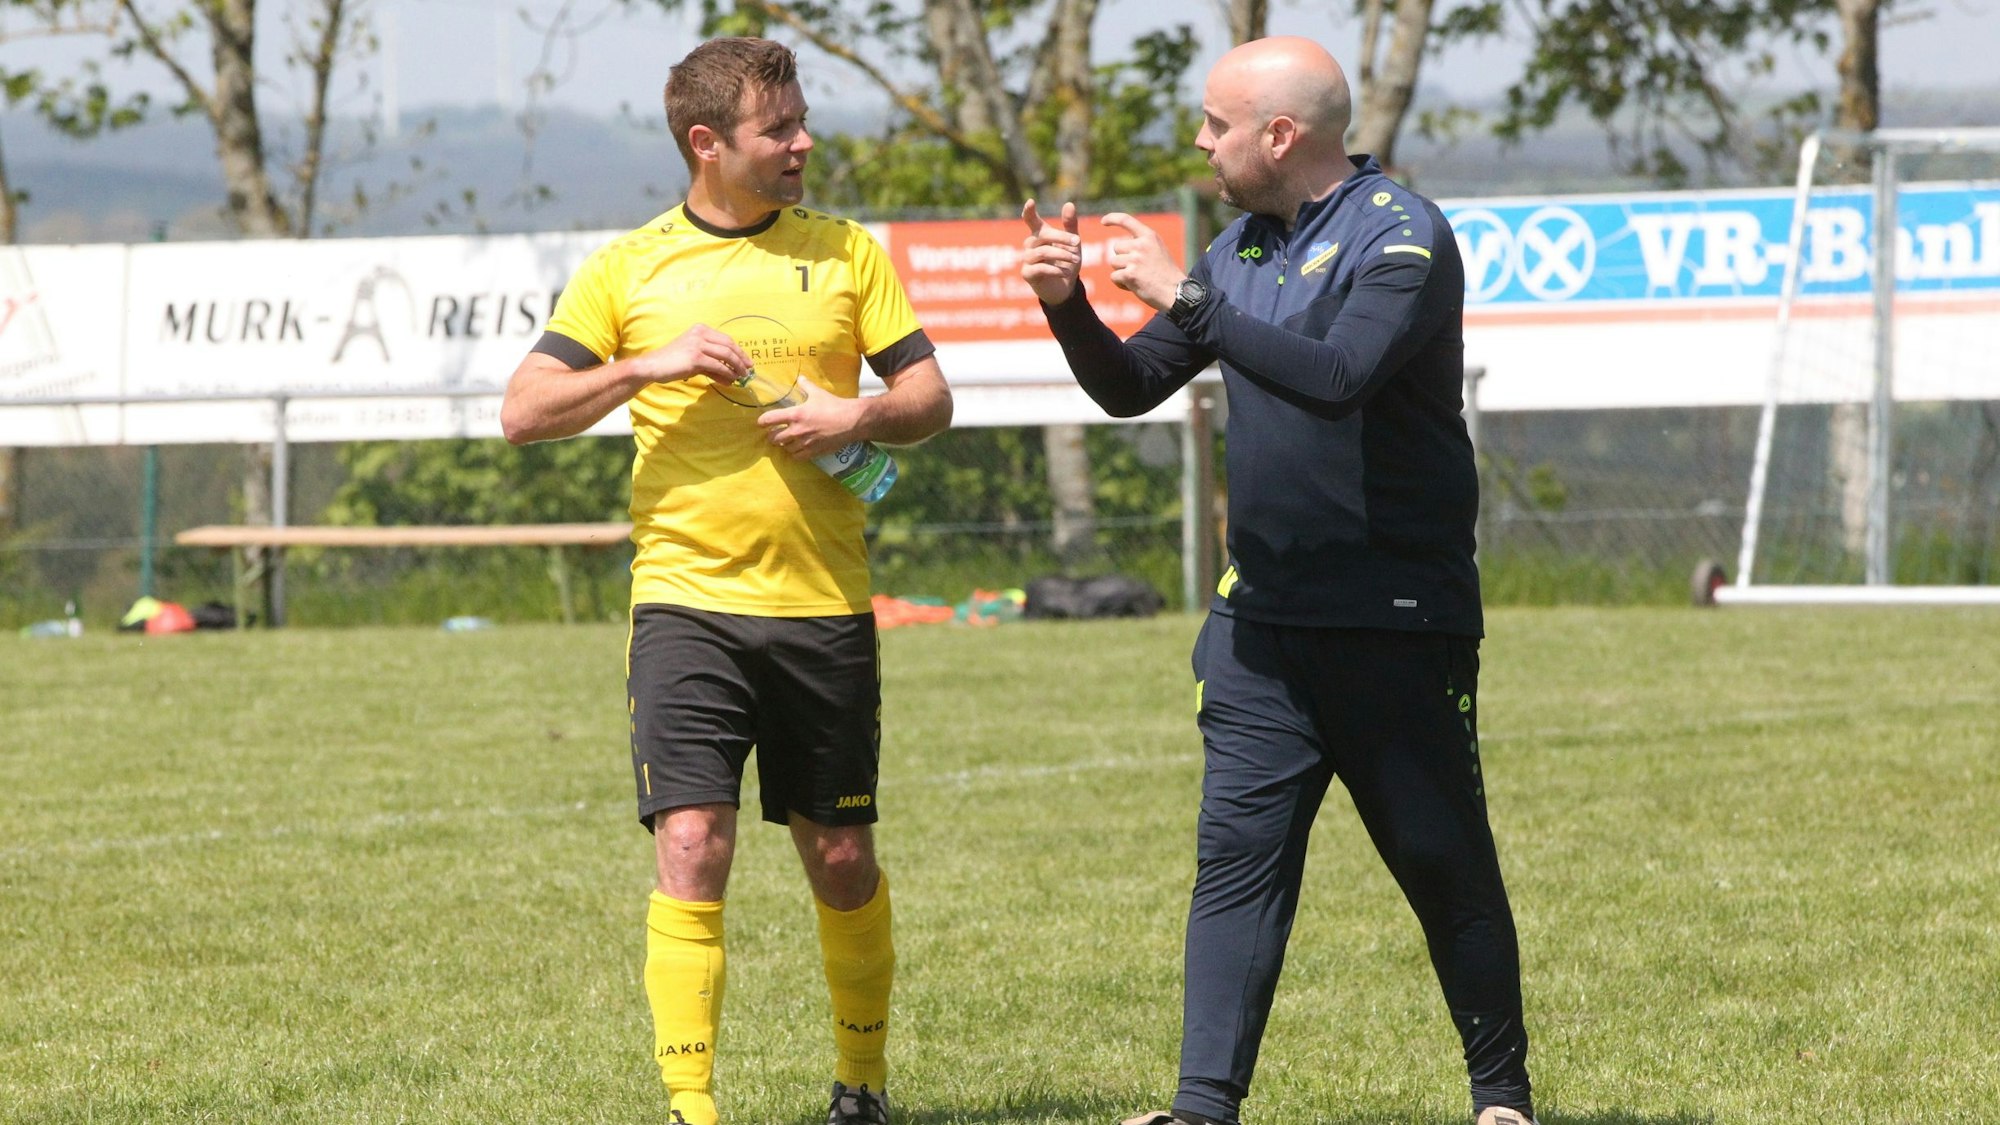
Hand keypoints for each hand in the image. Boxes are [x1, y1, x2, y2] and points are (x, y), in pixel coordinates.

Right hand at [625, 324, 751, 384]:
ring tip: (742, 377)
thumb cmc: (672, 362)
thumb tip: (730, 376)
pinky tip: (731, 380)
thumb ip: (712, 364)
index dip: (739, 351)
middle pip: (729, 345)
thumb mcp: (694, 359)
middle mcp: (700, 333)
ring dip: (737, 367)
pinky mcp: (696, 357)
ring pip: (726, 355)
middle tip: (748, 370)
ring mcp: (698, 344)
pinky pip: (718, 366)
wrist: (653, 366)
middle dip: (741, 358)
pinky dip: (727, 374)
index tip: (747, 361)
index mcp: (701, 329)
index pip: (726, 339)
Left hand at [758, 377, 865, 460]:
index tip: (761, 423)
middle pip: (774, 438)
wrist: (851, 421)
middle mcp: (797, 430)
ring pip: (785, 448)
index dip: (762, 422)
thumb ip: (806, 386)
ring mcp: (805, 443)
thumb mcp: (818, 393)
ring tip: (786, 441)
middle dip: (772, 435)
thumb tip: (801, 378)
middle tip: (774, 432)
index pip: (769, 420)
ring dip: (784, 445)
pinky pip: (797, 457)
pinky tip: (796, 449)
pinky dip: (794, 453)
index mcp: (795, 414)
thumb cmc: (834, 406)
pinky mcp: (813, 452)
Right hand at [1020, 198, 1081, 304]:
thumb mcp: (1073, 244)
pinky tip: (1066, 272)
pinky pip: (1040, 268)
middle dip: (1062, 238)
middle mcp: (1030, 245)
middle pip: (1043, 235)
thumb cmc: (1066, 263)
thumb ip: (1070, 226)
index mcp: (1039, 235)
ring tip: (1076, 260)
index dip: (1029, 211)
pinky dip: (1056, 269)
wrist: (1065, 289)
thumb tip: (1069, 204)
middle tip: (1078, 243)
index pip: (1031, 220)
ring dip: (1062, 255)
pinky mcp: (1027, 274)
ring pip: (1043, 252)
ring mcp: (1027, 259)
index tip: (1030, 201)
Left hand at [1102, 212, 1181, 311]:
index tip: (1103, 221)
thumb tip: (1119, 246)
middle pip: (1117, 247)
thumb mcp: (1157, 250)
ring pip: (1114, 263)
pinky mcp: (1130, 274)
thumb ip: (1141, 244)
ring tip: (1138, 278)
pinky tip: (1135, 286)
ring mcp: (1135, 259)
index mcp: (1150, 236)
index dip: (1113, 218)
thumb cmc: (1166, 273)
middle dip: (1122, 259)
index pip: (1127, 220)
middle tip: (1139, 269)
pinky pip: (1114, 277)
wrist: (1175, 292)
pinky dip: (1121, 284)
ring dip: (1122, 272)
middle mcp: (1141, 245)